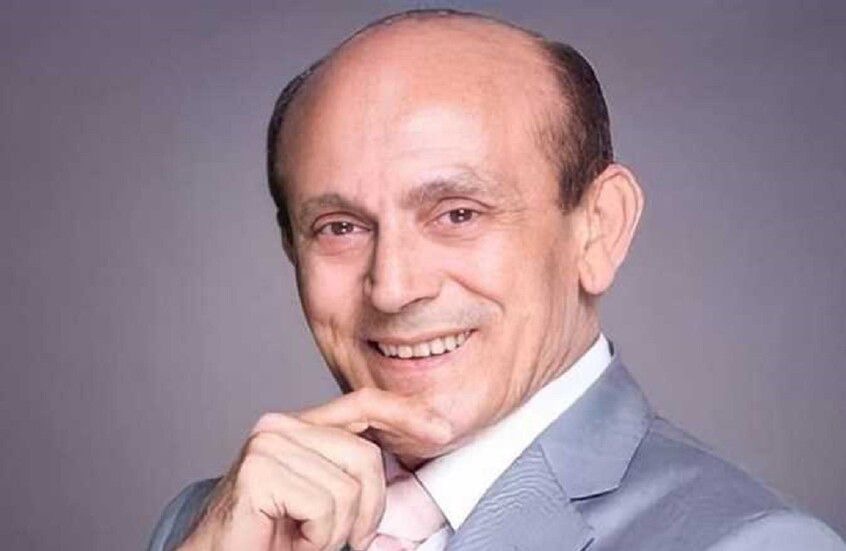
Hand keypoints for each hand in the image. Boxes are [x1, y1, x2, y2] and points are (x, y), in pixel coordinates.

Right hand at [178, 388, 451, 550]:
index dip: (405, 412)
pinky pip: (325, 507)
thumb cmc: (266, 541)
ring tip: (302, 539)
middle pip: (366, 458)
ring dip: (336, 532)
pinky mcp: (258, 471)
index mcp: (299, 428)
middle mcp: (280, 426)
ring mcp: (267, 443)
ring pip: (349, 488)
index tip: (441, 430)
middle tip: (335, 538)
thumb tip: (408, 540)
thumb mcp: (325, 514)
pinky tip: (289, 540)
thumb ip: (359, 500)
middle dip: (367, 512)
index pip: (363, 404)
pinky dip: (317, 539)